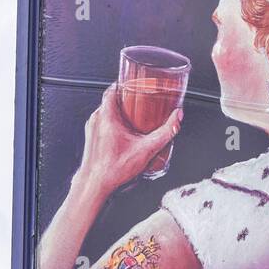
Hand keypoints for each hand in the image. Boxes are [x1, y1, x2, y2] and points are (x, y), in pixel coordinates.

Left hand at [76, 82, 182, 197]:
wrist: (94, 186)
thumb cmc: (113, 170)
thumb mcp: (146, 149)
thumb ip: (165, 132)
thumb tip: (177, 118)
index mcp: (107, 116)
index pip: (113, 89)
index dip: (126, 83)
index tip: (137, 82)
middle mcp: (96, 119)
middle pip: (112, 100)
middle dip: (128, 98)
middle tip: (142, 100)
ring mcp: (92, 129)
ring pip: (107, 111)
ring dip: (121, 111)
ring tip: (136, 115)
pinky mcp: (91, 138)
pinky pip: (103, 122)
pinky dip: (114, 122)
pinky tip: (126, 132)